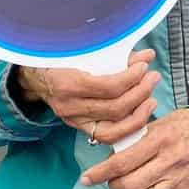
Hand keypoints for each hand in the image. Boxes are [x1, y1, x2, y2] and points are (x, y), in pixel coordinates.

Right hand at [14, 49, 158, 145]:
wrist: (34, 78)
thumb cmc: (60, 59)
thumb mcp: (82, 51)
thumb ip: (115, 55)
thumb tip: (147, 56)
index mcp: (68, 84)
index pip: (108, 87)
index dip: (132, 78)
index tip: (144, 65)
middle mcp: (70, 107)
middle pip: (115, 108)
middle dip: (140, 93)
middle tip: (153, 78)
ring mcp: (74, 122)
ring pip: (112, 131)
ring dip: (138, 116)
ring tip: (152, 100)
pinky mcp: (80, 129)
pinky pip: (107, 136)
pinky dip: (127, 128)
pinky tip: (140, 114)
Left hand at [79, 107, 188, 188]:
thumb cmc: (177, 126)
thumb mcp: (154, 124)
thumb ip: (131, 140)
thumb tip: (105, 159)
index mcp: (160, 139)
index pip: (121, 163)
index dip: (99, 173)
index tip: (86, 179)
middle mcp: (170, 160)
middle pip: (129, 185)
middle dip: (113, 187)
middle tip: (112, 182)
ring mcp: (179, 180)